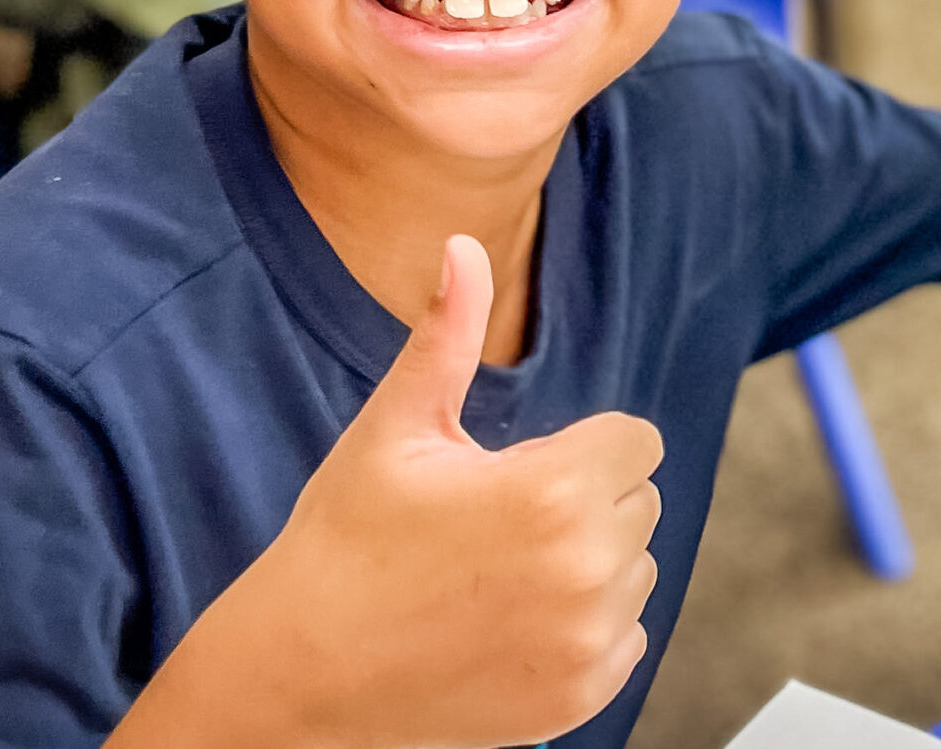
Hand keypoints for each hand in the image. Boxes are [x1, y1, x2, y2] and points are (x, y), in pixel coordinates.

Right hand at [126, 237, 664, 748]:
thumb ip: (446, 335)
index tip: (520, 469)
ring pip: (635, 568)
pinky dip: (585, 629)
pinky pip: (627, 635)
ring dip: (588, 564)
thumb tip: (461, 245)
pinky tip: (510, 623)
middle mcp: (587, 567)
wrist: (301, 674)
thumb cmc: (345, 543)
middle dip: (585, 500)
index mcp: (554, 490)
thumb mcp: (394, 430)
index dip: (579, 447)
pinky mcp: (585, 694)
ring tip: (498, 575)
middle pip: (639, 501)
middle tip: (497, 524)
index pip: (636, 441)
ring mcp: (589, 639)